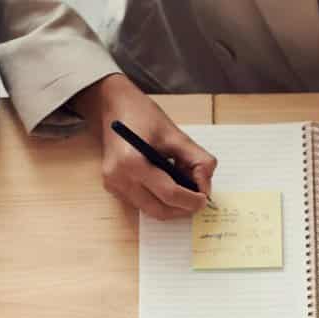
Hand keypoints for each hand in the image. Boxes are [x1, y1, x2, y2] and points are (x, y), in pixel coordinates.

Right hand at [73, 74, 215, 219]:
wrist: (114, 107)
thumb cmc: (143, 115)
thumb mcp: (176, 135)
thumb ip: (197, 160)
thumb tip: (205, 188)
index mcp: (132, 162)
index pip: (169, 194)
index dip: (191, 200)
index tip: (204, 199)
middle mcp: (119, 179)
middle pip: (160, 210)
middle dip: (182, 209)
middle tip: (198, 200)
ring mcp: (113, 186)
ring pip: (151, 211)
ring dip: (171, 205)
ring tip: (182, 187)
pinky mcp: (113, 188)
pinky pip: (142, 204)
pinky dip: (158, 200)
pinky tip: (166, 183)